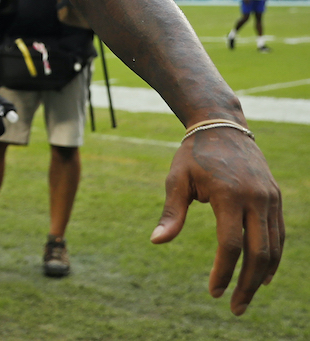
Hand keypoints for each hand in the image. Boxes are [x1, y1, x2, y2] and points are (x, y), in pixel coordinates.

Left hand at [152, 128, 282, 314]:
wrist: (222, 125)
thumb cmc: (193, 154)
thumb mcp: (177, 179)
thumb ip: (171, 212)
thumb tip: (156, 241)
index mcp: (229, 195)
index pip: (230, 245)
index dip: (223, 272)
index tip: (213, 292)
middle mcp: (255, 198)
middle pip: (258, 252)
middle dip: (246, 284)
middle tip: (235, 308)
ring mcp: (270, 198)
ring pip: (273, 247)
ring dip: (261, 276)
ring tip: (247, 297)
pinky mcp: (276, 198)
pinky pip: (279, 234)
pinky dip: (273, 257)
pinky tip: (262, 275)